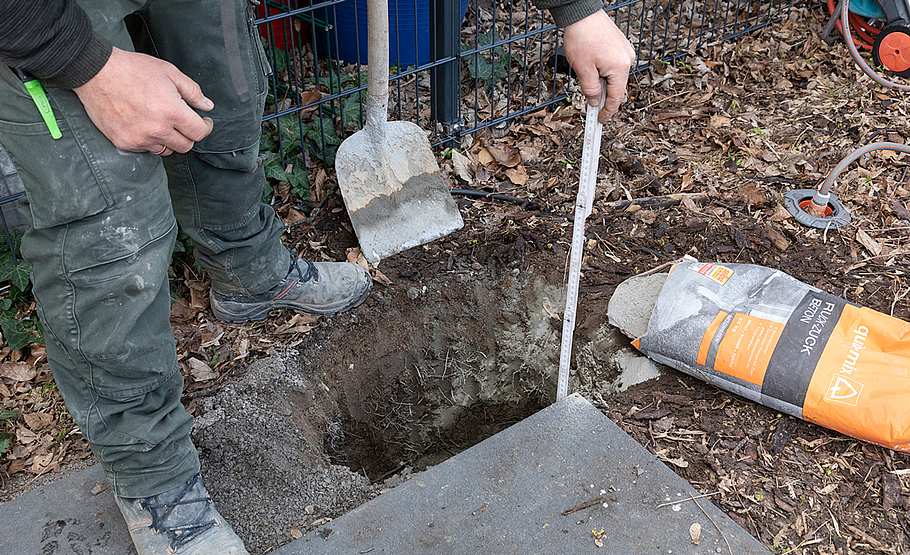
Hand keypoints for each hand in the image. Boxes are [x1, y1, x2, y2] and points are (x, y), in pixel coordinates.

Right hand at [75, 47, 214, 155]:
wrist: (96, 72)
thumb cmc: (133, 69)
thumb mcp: (169, 73)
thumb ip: (192, 92)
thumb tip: (207, 106)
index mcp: (172, 112)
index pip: (199, 133)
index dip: (205, 127)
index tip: (204, 122)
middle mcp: (157, 130)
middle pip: (185, 146)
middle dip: (188, 135)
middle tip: (184, 123)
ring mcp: (139, 139)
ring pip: (166, 150)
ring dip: (169, 140)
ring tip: (162, 123)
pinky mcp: (124, 142)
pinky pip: (145, 149)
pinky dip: (150, 141)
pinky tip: (145, 125)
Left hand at [563, 10, 635, 121]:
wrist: (582, 14)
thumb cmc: (582, 38)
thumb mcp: (583, 70)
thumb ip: (590, 90)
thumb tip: (594, 103)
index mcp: (620, 68)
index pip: (616, 98)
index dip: (607, 112)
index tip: (600, 120)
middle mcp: (628, 60)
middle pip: (617, 88)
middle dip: (603, 96)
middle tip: (589, 101)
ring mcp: (626, 52)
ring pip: (615, 77)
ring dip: (603, 82)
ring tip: (587, 73)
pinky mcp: (622, 47)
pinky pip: (615, 66)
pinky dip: (605, 72)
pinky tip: (593, 66)